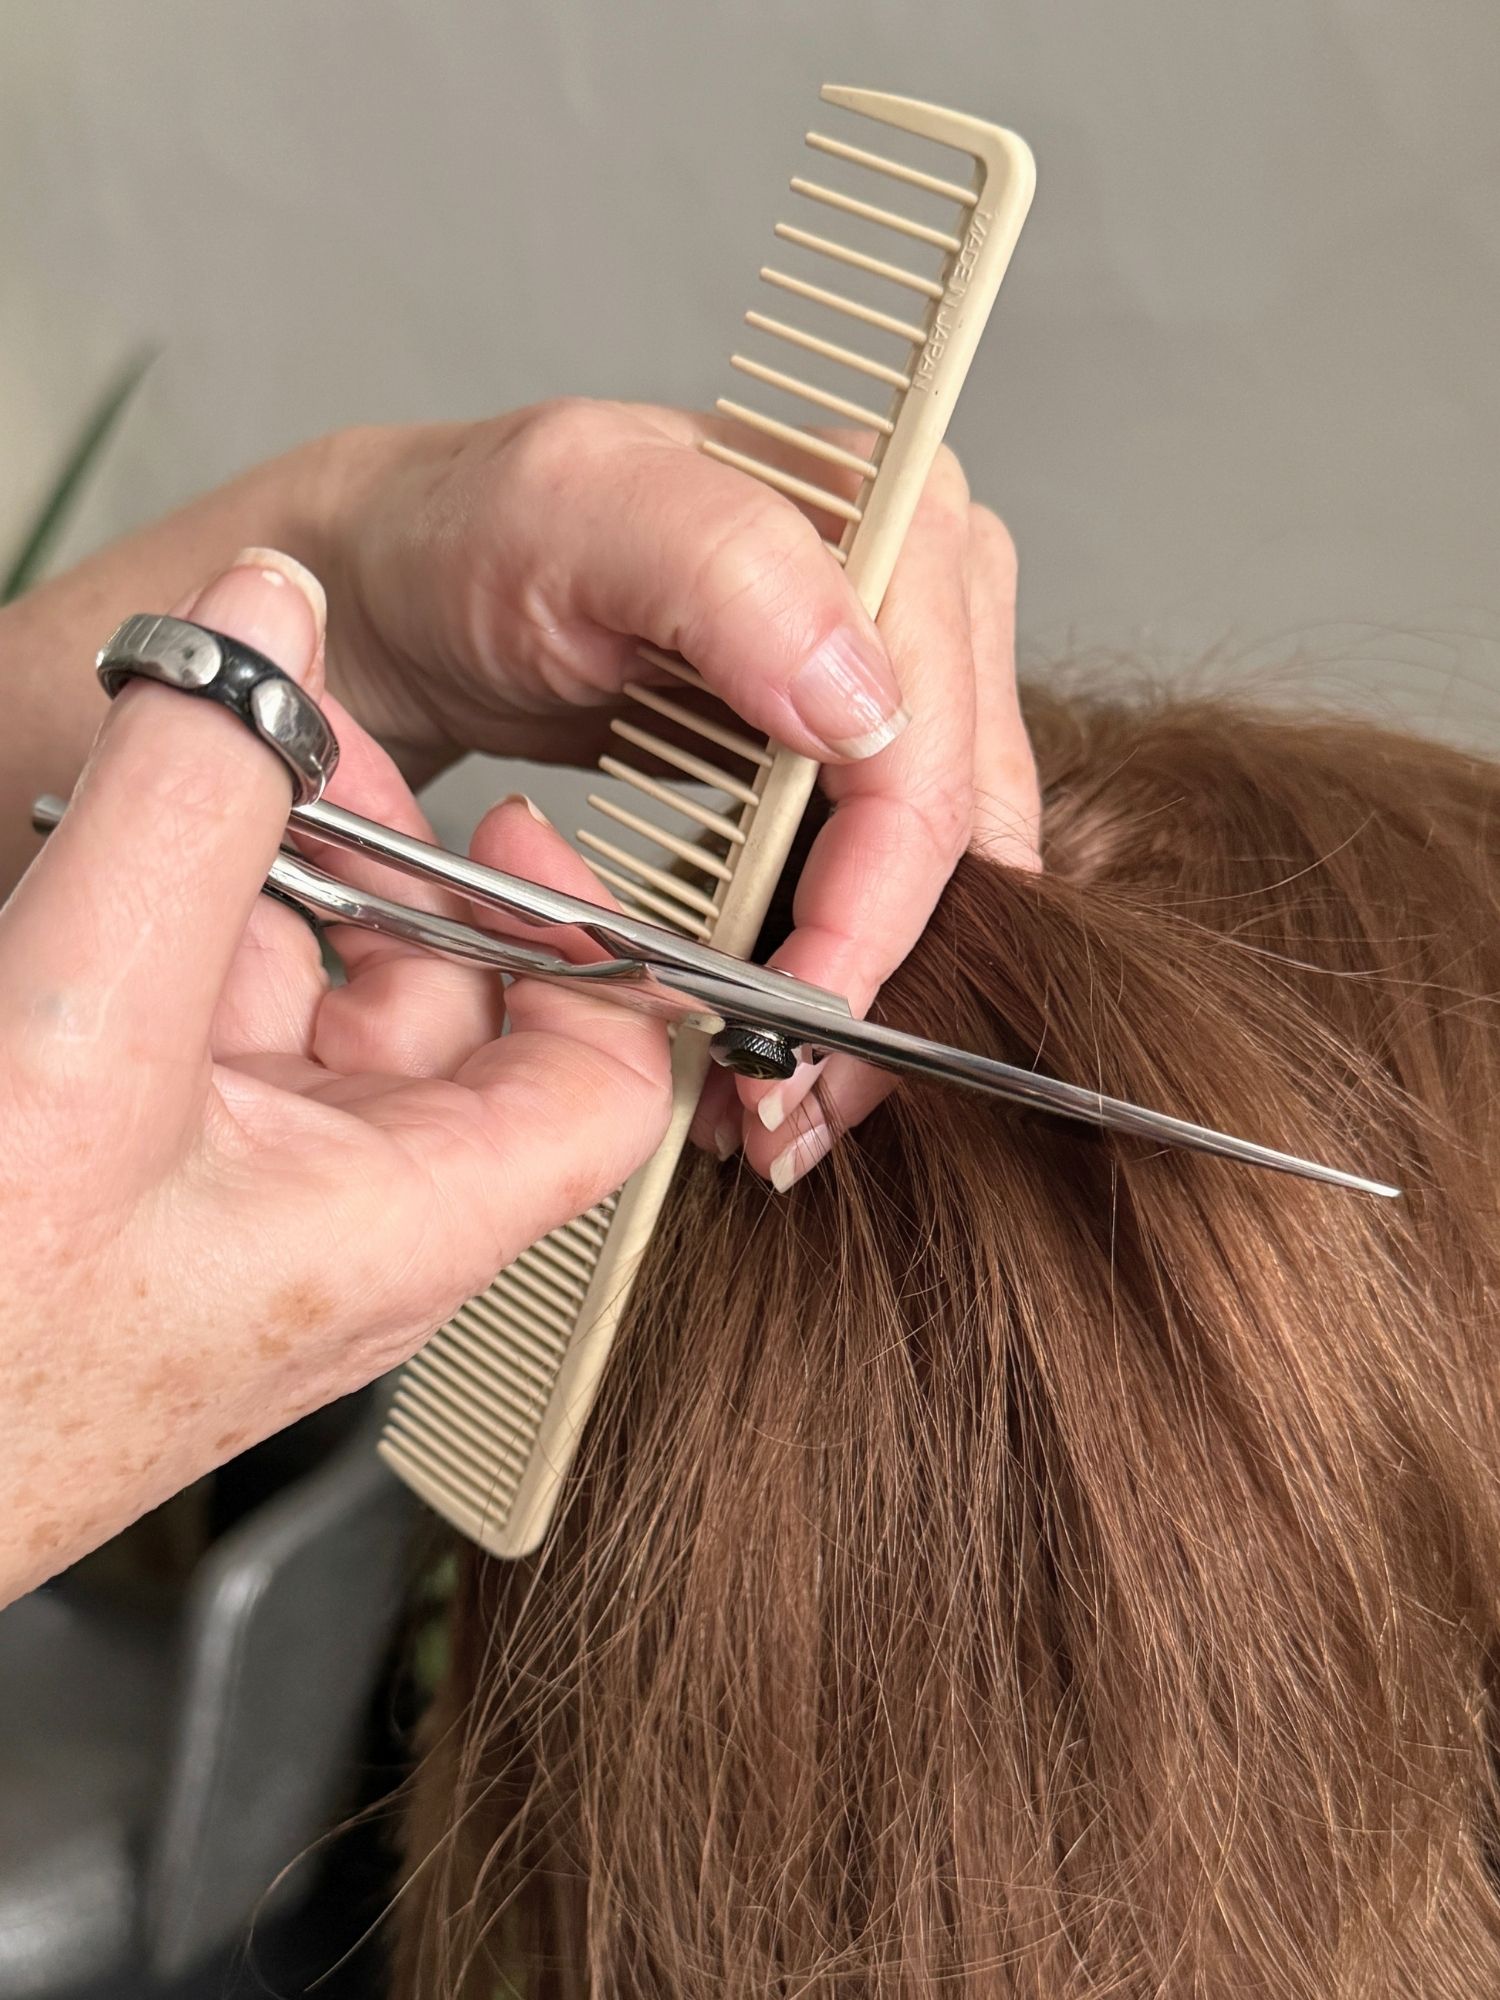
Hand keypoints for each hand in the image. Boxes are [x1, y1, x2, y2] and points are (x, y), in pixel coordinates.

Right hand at [0, 552, 668, 1605]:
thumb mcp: (82, 1036)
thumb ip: (186, 816)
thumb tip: (265, 630)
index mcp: (401, 1230)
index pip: (600, 1091)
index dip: (593, 950)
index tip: (525, 829)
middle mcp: (335, 1224)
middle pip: (435, 1009)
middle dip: (377, 857)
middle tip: (293, 736)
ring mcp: (221, 1205)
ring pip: (292, 1002)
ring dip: (248, 876)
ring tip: (169, 764)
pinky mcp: (117, 1187)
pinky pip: (180, 1029)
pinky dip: (153, 930)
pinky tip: (84, 864)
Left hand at [329, 401, 1039, 1184]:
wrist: (398, 578)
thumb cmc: (464, 536)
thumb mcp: (567, 514)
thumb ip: (729, 572)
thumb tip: (867, 707)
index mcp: (894, 517)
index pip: (929, 761)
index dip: (871, 915)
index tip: (783, 1030)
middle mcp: (928, 592)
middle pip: (960, 836)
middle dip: (876, 985)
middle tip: (778, 1107)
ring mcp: (902, 676)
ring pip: (944, 878)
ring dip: (865, 1002)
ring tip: (766, 1101)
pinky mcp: (854, 750)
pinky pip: (887, 879)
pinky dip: (835, 969)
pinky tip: (767, 1038)